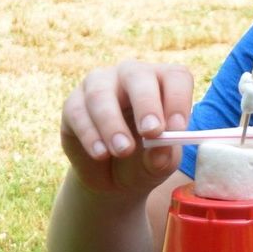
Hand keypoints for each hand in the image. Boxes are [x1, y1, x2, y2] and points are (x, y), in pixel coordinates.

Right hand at [60, 60, 192, 197]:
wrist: (112, 176)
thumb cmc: (146, 159)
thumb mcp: (161, 163)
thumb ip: (163, 156)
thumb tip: (158, 153)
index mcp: (164, 82)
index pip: (176, 76)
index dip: (178, 99)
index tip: (178, 128)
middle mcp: (132, 75)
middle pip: (138, 75)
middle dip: (146, 104)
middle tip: (151, 132)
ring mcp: (100, 84)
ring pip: (101, 93)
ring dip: (113, 124)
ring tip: (123, 151)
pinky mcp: (73, 103)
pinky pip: (78, 112)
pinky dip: (90, 135)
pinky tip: (101, 154)